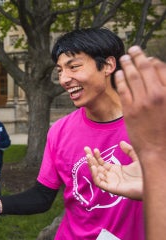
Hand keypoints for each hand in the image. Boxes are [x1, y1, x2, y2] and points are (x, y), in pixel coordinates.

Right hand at [85, 141, 141, 199]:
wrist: (151, 182)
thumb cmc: (146, 174)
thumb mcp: (137, 159)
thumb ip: (129, 151)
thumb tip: (121, 142)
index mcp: (116, 170)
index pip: (102, 163)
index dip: (97, 156)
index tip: (94, 149)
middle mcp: (112, 176)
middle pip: (97, 167)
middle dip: (90, 158)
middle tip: (86, 149)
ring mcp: (111, 183)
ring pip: (96, 174)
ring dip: (91, 165)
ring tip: (89, 157)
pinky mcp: (112, 189)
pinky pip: (99, 183)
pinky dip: (95, 175)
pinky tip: (94, 167)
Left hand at [115, 46, 165, 160]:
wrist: (159, 150)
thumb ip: (165, 90)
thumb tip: (158, 73)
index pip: (161, 68)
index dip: (153, 60)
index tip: (148, 57)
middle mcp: (158, 94)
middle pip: (146, 68)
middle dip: (138, 56)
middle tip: (133, 49)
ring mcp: (143, 102)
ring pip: (132, 77)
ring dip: (127, 64)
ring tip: (124, 58)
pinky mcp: (130, 110)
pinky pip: (123, 89)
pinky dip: (120, 79)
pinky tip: (118, 74)